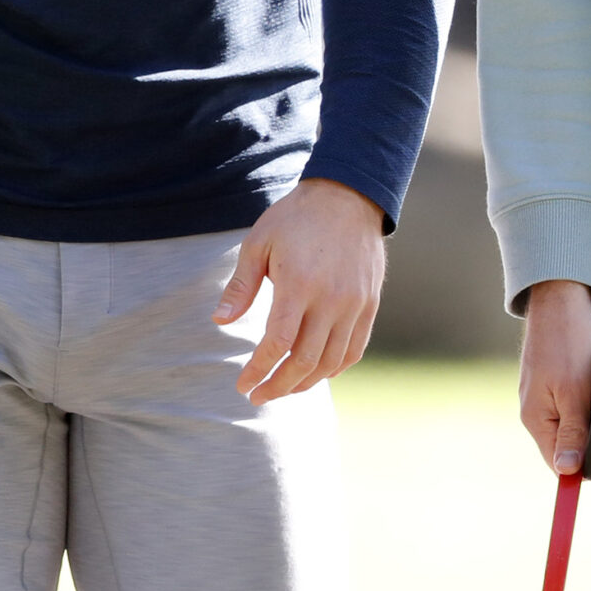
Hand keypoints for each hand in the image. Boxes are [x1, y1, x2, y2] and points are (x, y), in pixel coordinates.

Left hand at [215, 178, 386, 404]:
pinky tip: (315, 373)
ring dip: (304, 383)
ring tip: (283, 388)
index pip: (278, 344)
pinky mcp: (369, 304)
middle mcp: (332, 299)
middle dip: (278, 386)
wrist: (349, 195)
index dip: (259, 370)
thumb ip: (241, 286)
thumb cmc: (296, 218)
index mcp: (299, 284)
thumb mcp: (259, 243)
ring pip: (331, 362)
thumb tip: (220, 322)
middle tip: (258, 396)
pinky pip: (354, 350)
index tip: (243, 385)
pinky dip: (334, 368)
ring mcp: (355, 304)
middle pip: (305, 362)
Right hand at [518, 279, 590, 477]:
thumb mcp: (573, 390)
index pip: (568, 465)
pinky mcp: (573, 387)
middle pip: (588, 447)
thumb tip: (566, 472)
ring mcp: (560, 402)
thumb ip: (573, 433)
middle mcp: (548, 417)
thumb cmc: (566, 340)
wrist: (563, 297)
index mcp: (540, 422)